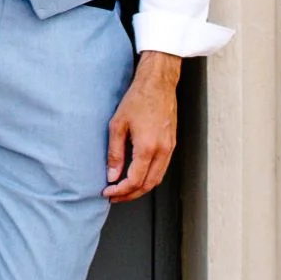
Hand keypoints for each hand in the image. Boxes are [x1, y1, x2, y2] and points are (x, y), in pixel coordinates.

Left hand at [105, 52, 179, 200]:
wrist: (158, 83)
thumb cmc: (137, 99)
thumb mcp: (117, 124)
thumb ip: (115, 153)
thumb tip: (111, 175)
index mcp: (148, 147)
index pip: (134, 180)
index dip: (120, 190)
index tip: (108, 192)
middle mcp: (162, 151)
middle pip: (148, 185)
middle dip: (130, 194)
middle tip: (114, 195)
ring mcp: (170, 148)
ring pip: (157, 179)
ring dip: (141, 188)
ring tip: (124, 189)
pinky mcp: (172, 144)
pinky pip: (162, 169)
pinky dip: (150, 177)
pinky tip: (138, 175)